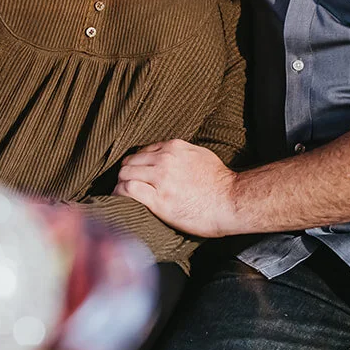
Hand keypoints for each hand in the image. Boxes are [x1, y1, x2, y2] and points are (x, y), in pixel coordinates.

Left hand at [116, 139, 241, 237]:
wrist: (231, 201)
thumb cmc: (220, 182)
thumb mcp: (201, 155)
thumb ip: (181, 153)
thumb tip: (169, 156)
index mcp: (174, 148)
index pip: (144, 151)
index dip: (137, 163)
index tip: (136, 173)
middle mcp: (165, 159)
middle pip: (131, 161)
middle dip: (125, 173)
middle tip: (124, 184)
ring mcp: (161, 178)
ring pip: (125, 174)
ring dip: (120, 183)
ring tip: (119, 193)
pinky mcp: (158, 199)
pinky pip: (128, 190)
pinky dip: (119, 193)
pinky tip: (118, 199)